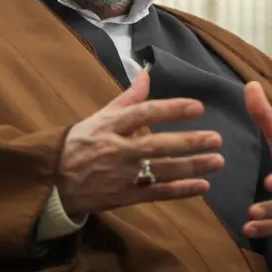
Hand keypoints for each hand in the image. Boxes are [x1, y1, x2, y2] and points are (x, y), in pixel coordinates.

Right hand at [57, 70, 223, 216]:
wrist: (53, 183)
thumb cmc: (80, 144)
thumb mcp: (99, 117)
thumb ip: (127, 98)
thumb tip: (147, 74)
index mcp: (110, 126)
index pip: (144, 114)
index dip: (171, 109)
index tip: (198, 107)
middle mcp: (117, 150)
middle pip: (157, 146)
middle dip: (189, 142)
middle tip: (217, 138)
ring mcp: (122, 176)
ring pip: (162, 172)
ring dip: (192, 167)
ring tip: (218, 161)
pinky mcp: (125, 197)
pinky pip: (157, 194)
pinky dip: (181, 191)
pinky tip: (203, 186)